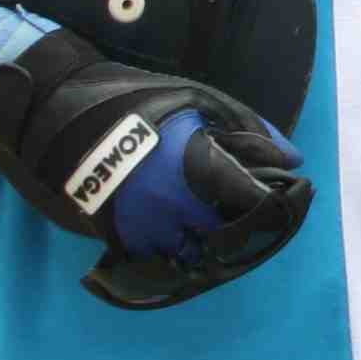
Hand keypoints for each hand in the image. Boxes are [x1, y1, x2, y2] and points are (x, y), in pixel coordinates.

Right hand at [0, 28, 312, 308]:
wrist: (66, 117)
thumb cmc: (141, 103)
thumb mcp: (200, 101)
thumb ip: (251, 128)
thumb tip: (294, 157)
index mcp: (200, 169)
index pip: (255, 205)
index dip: (275, 205)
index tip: (286, 200)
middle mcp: (176, 206)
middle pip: (228, 238)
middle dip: (245, 230)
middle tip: (255, 217)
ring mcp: (146, 225)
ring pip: (193, 254)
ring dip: (211, 245)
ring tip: (221, 228)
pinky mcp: (121, 235)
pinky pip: (158, 258)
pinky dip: (176, 250)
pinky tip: (187, 233)